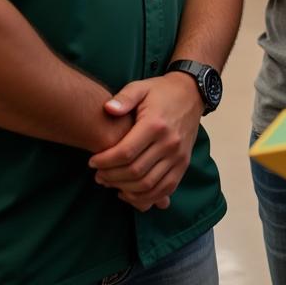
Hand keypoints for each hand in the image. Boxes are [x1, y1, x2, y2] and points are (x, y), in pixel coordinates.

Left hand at [88, 73, 203, 211]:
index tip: (92, 161)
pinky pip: (165, 189)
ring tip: (110, 182)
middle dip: (111, 177)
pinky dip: (146, 197)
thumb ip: (124, 98)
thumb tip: (107, 109)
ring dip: (125, 189)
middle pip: (135, 171)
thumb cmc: (161, 92)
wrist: (192, 94)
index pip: (126, 152)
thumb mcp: (141, 87)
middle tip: (98, 174)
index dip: (105, 161)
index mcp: (156, 124)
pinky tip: (129, 192)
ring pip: (148, 185)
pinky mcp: (183, 164)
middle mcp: (170, 142)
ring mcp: (179, 155)